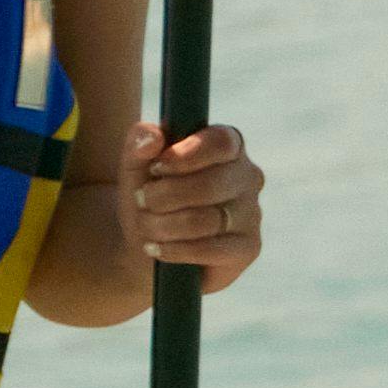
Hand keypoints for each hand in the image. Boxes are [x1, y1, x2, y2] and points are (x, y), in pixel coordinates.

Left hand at [129, 121, 263, 291]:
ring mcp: (252, 213)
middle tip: (141, 200)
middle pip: (210, 185)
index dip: (186, 155)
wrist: (146, 242)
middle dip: (164, 196)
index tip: (156, 168)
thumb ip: (139, 142)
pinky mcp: (248, 248)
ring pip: (207, 220)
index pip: (221, 142)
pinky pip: (211, 250)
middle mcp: (247, 176)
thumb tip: (153, 137)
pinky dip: (176, 250)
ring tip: (144, 225)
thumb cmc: (149, 196)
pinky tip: (156, 248)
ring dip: (164, 225)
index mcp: (228, 145)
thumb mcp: (135, 164)